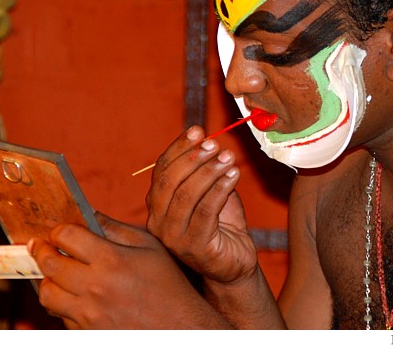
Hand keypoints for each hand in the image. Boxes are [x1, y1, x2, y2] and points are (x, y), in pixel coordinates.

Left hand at [31, 212, 213, 328]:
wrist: (179, 328)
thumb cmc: (168, 285)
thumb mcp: (149, 247)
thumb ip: (116, 228)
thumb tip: (89, 214)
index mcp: (112, 260)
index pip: (66, 236)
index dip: (58, 230)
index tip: (58, 231)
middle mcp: (95, 287)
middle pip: (50, 264)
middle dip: (41, 250)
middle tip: (40, 245)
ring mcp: (88, 314)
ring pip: (47, 293)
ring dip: (48, 279)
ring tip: (56, 272)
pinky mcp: (86, 333)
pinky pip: (60, 315)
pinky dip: (63, 303)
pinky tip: (75, 295)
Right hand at [145, 126, 257, 283]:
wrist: (234, 262)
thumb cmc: (221, 224)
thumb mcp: (210, 191)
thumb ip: (202, 169)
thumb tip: (204, 137)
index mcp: (157, 205)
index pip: (161, 170)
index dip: (179, 147)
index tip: (198, 130)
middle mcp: (158, 222)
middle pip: (169, 181)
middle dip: (192, 158)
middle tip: (215, 144)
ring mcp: (173, 237)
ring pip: (186, 196)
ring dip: (209, 172)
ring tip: (228, 158)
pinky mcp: (194, 248)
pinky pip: (205, 212)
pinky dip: (220, 189)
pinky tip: (233, 175)